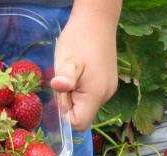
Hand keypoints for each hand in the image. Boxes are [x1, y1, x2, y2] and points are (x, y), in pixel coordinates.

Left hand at [50, 1, 120, 130]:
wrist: (97, 20)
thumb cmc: (80, 39)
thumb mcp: (67, 59)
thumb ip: (64, 78)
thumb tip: (59, 87)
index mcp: (96, 95)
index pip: (78, 123)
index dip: (64, 115)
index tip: (60, 95)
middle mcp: (106, 96)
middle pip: (81, 114)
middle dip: (67, 103)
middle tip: (64, 79)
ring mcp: (108, 89)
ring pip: (84, 104)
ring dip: (72, 94)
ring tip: (71, 73)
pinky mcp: (106, 83)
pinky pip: (89, 95)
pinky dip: (79, 88)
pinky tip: (77, 71)